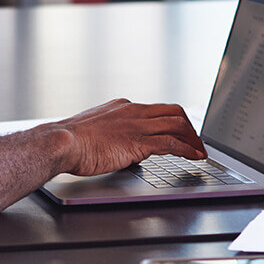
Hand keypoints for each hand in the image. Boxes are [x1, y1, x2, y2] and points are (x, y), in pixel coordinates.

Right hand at [47, 98, 206, 176]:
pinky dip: (187, 149)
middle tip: (197, 141)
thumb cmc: (71, 141)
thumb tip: (120, 148)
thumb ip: (111, 135)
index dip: (173, 120)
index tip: (181, 131)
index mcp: (122, 107)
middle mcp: (133, 111)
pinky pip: (171, 143)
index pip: (156, 109)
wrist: (62, 142)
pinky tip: (195, 156)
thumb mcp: (94, 131)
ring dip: (193, 138)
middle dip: (189, 127)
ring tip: (201, 151)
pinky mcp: (138, 141)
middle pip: (173, 112)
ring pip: (177, 124)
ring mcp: (137, 125)